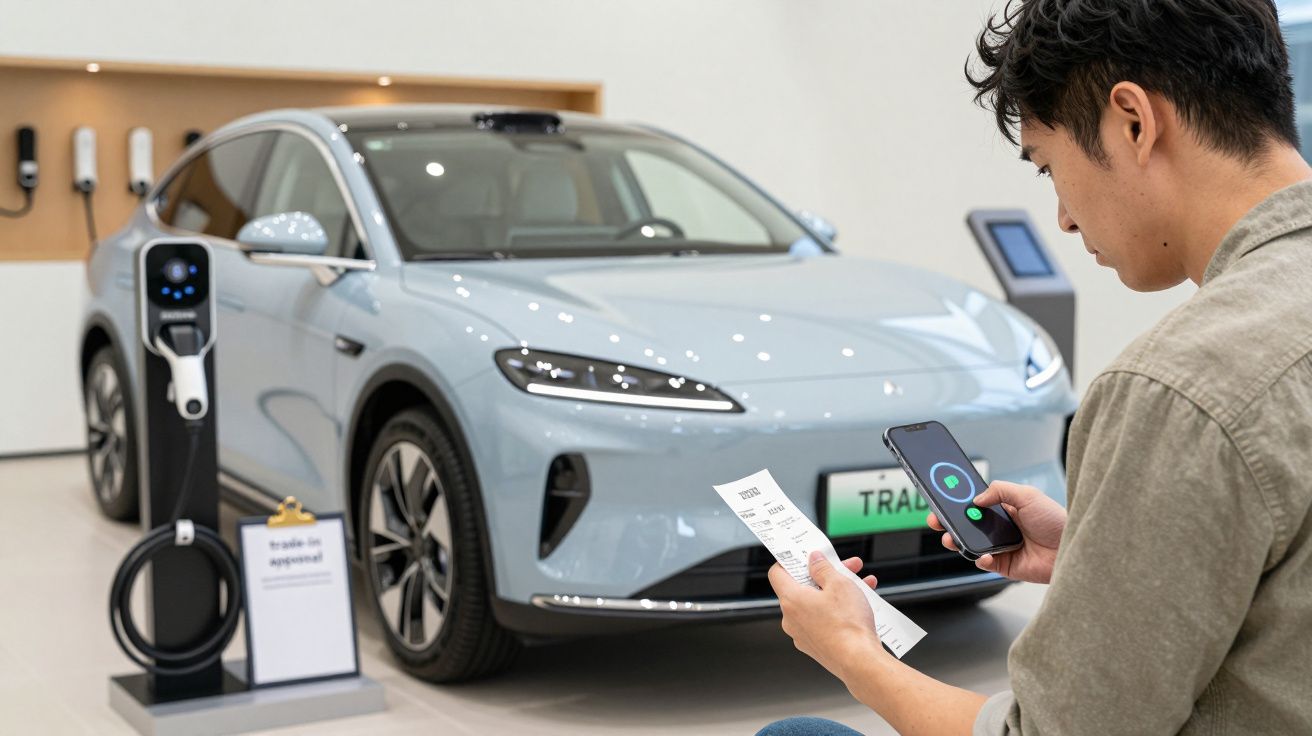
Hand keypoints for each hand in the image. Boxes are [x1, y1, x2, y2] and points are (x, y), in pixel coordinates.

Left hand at [767, 553, 884, 678]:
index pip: (777, 573)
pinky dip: (838, 610)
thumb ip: (823, 568)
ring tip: (860, 584)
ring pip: (816, 604)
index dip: (790, 561)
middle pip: (802, 588)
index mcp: (791, 600)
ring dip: (836, 591)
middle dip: (825, 575)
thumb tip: (814, 560)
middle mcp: (791, 619)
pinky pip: (823, 621)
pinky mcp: (816, 646)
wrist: (860, 662)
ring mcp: (803, 635)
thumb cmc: (848, 625)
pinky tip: (860, 603)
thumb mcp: (839, 584)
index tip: (804, 555)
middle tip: (845, 566)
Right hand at [928, 480, 1065, 583]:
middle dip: (948, 523)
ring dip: (957, 541)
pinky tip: (984, 554)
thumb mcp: (1028, 495)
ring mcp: (1001, 547)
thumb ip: (1000, 491)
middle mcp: (1000, 528)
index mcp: (1004, 509)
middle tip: (936, 520)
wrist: (1073, 548)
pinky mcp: (1005, 565)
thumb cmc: (1056, 521)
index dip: (956, 503)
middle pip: (967, 525)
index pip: (974, 505)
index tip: (941, 499)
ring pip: (970, 544)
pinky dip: (980, 559)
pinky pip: (984, 563)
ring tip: (951, 538)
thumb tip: (976, 498)